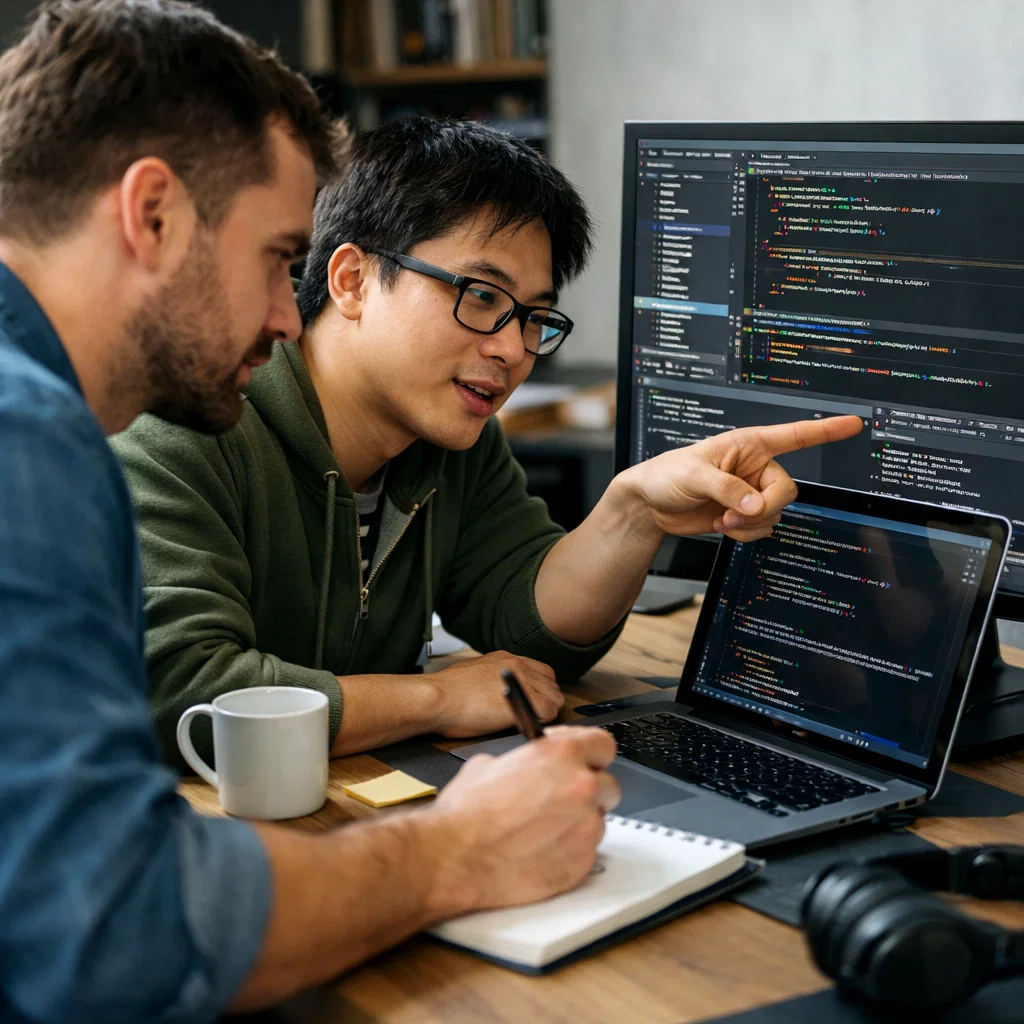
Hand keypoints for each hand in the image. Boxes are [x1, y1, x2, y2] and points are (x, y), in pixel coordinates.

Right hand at [427, 651, 563, 738]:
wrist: (437, 699)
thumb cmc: (446, 694)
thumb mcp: (472, 675)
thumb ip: (491, 678)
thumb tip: (497, 692)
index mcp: (504, 658)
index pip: (542, 671)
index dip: (542, 688)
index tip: (537, 700)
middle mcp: (516, 664)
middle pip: (552, 683)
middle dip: (548, 700)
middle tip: (538, 716)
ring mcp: (521, 680)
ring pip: (554, 697)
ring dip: (547, 712)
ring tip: (532, 723)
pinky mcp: (522, 699)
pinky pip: (548, 712)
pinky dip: (542, 721)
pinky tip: (529, 726)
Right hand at [428, 725, 619, 911]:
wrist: (456, 857)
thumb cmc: (467, 812)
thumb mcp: (490, 764)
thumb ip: (527, 762)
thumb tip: (533, 767)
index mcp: (562, 754)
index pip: (603, 744)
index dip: (592, 754)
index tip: (584, 761)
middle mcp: (582, 787)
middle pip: (608, 786)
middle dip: (589, 792)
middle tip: (564, 799)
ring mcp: (586, 827)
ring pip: (597, 821)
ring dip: (579, 823)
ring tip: (544, 831)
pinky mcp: (582, 863)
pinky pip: (587, 852)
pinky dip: (570, 851)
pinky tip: (541, 851)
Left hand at [620, 415, 862, 541]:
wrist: (650, 505)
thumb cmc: (666, 475)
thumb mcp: (694, 476)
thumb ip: (727, 490)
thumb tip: (754, 507)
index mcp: (748, 445)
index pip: (793, 435)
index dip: (825, 430)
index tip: (853, 424)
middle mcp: (755, 467)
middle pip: (786, 490)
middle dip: (764, 508)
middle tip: (734, 516)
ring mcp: (750, 492)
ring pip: (776, 513)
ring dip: (751, 524)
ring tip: (722, 520)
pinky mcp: (743, 514)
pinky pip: (763, 528)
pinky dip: (746, 534)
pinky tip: (724, 527)